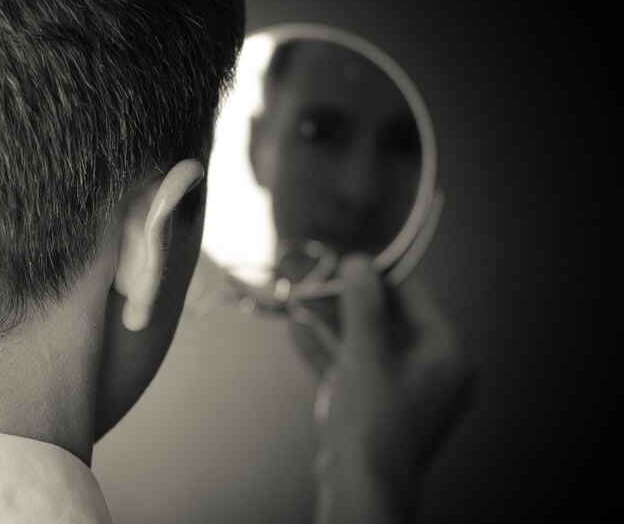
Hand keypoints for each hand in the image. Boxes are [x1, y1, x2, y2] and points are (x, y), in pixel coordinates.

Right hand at [291, 255, 475, 523]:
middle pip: (390, 319)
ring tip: (300, 300)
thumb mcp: (364, 354)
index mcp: (446, 353)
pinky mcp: (381, 406)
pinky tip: (298, 329)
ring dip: (333, 323)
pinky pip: (357, 367)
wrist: (361, 487)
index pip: (414, 296)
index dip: (378, 273)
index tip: (349, 257)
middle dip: (349, 300)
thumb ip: (361, 305)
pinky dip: (330, 350)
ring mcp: (407, 390)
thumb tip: (359, 263)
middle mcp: (434, 370)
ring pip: (368, 343)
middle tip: (319, 279)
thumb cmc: (374, 424)